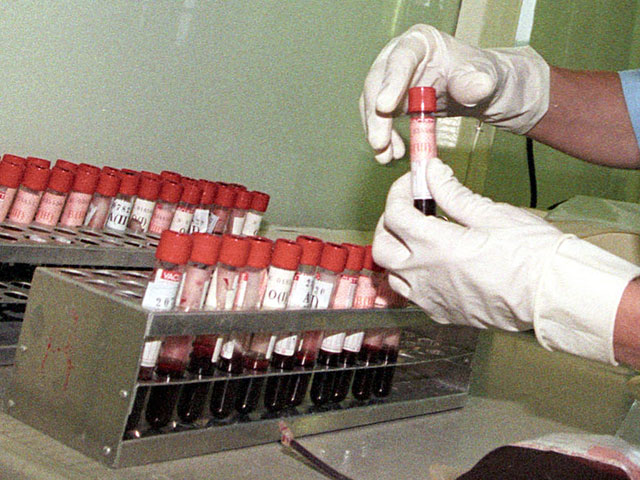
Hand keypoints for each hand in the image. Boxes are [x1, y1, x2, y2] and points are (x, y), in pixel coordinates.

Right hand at [360, 24, 549, 163]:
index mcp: (420, 42)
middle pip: (377, 83)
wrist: (474, 90)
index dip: (391, 83)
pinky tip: (392, 154)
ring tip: (385, 155)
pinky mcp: (389, 101)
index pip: (401, 59)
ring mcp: (390, 80)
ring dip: (376, 132)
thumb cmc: (476, 75)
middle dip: (376, 116)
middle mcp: (398, 57)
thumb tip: (477, 86)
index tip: (385, 107)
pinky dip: (384, 139)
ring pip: (372, 105)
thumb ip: (476, 82)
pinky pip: (379, 120)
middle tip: (379, 142)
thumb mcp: (482, 77)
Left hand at [372, 157, 639, 363]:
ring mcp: (431, 299)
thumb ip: (453, 194)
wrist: (554, 296)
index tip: (412, 182)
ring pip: (393, 275)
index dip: (398, 192)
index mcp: (435, 246)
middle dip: (388, 223)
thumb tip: (432, 171)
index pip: (396, 214)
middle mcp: (424, 276)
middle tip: (409, 209)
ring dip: (398, 253)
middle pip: (382, 247)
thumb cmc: (530, 252)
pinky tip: (433, 266)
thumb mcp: (492, 214)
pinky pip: (413, 295)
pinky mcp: (442, 314)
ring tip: (419, 238)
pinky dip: (413, 276)